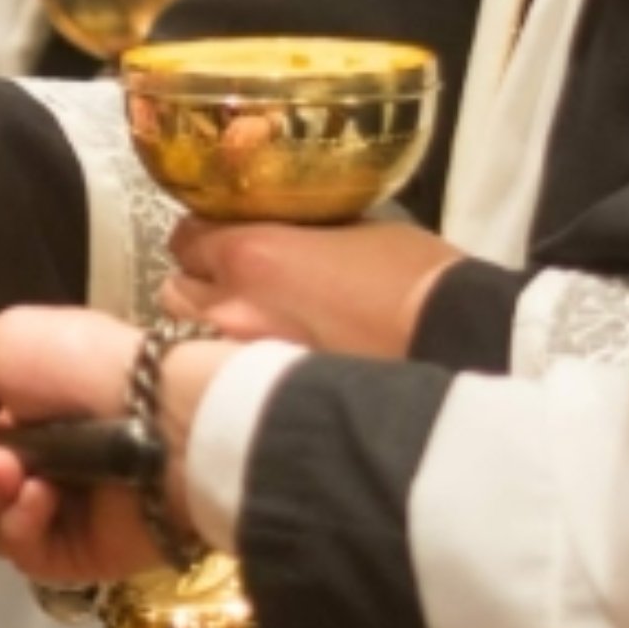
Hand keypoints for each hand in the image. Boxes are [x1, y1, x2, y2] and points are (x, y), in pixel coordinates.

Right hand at [0, 308, 228, 585]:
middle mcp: (42, 463)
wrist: (158, 416)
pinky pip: (25, 549)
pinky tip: (41, 496)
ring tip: (11, 470)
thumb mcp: (7, 340)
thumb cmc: (81, 366)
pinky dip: (23, 522)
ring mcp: (60, 511)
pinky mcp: (77, 553)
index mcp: (28, 412)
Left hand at [159, 217, 466, 357]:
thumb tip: (283, 232)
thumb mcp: (352, 225)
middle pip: (174, 291)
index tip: (221, 240)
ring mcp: (241, 363)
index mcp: (249, 254)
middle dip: (199, 286)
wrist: (453, 341)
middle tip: (233, 286)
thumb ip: (298, 229)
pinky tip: (264, 368)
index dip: (203, 238)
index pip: (185, 237)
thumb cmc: (413, 275)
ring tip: (248, 331)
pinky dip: (234, 371)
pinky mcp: (264, 402)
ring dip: (209, 330)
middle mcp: (230, 309)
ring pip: (189, 341)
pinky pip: (225, 380)